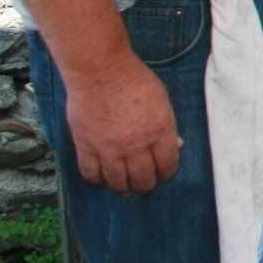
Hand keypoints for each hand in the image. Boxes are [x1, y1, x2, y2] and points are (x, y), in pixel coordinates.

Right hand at [64, 55, 180, 195]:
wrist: (101, 72)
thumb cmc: (135, 80)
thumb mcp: (162, 100)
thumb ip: (167, 126)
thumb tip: (175, 145)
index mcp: (160, 130)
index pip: (167, 164)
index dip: (167, 174)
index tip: (164, 175)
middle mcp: (136, 144)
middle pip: (143, 177)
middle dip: (146, 185)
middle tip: (145, 187)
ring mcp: (109, 147)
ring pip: (117, 181)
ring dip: (123, 189)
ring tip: (126, 190)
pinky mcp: (86, 146)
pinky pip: (91, 173)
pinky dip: (98, 181)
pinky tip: (102, 180)